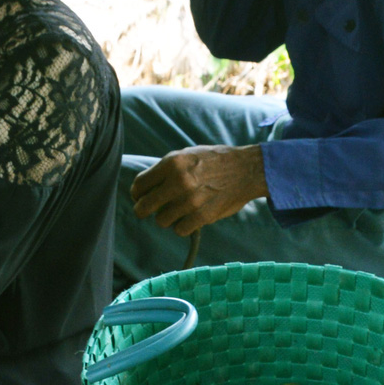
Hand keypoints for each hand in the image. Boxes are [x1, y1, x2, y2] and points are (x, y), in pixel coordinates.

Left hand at [130, 145, 266, 235]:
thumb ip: (165, 170)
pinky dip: (182, 226)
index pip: (139, 185)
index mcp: (172, 163)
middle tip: (149, 211)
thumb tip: (144, 188)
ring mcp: (190, 200)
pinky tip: (189, 218)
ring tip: (178, 210)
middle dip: (143, 210)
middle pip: (144, 207)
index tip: (140, 197)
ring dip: (167, 218)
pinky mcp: (203, 216)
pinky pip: (179, 230)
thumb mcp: (186, 155)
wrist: (246, 170)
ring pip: (161, 221)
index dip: (137, 194)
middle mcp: (179, 181)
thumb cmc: (214, 161)